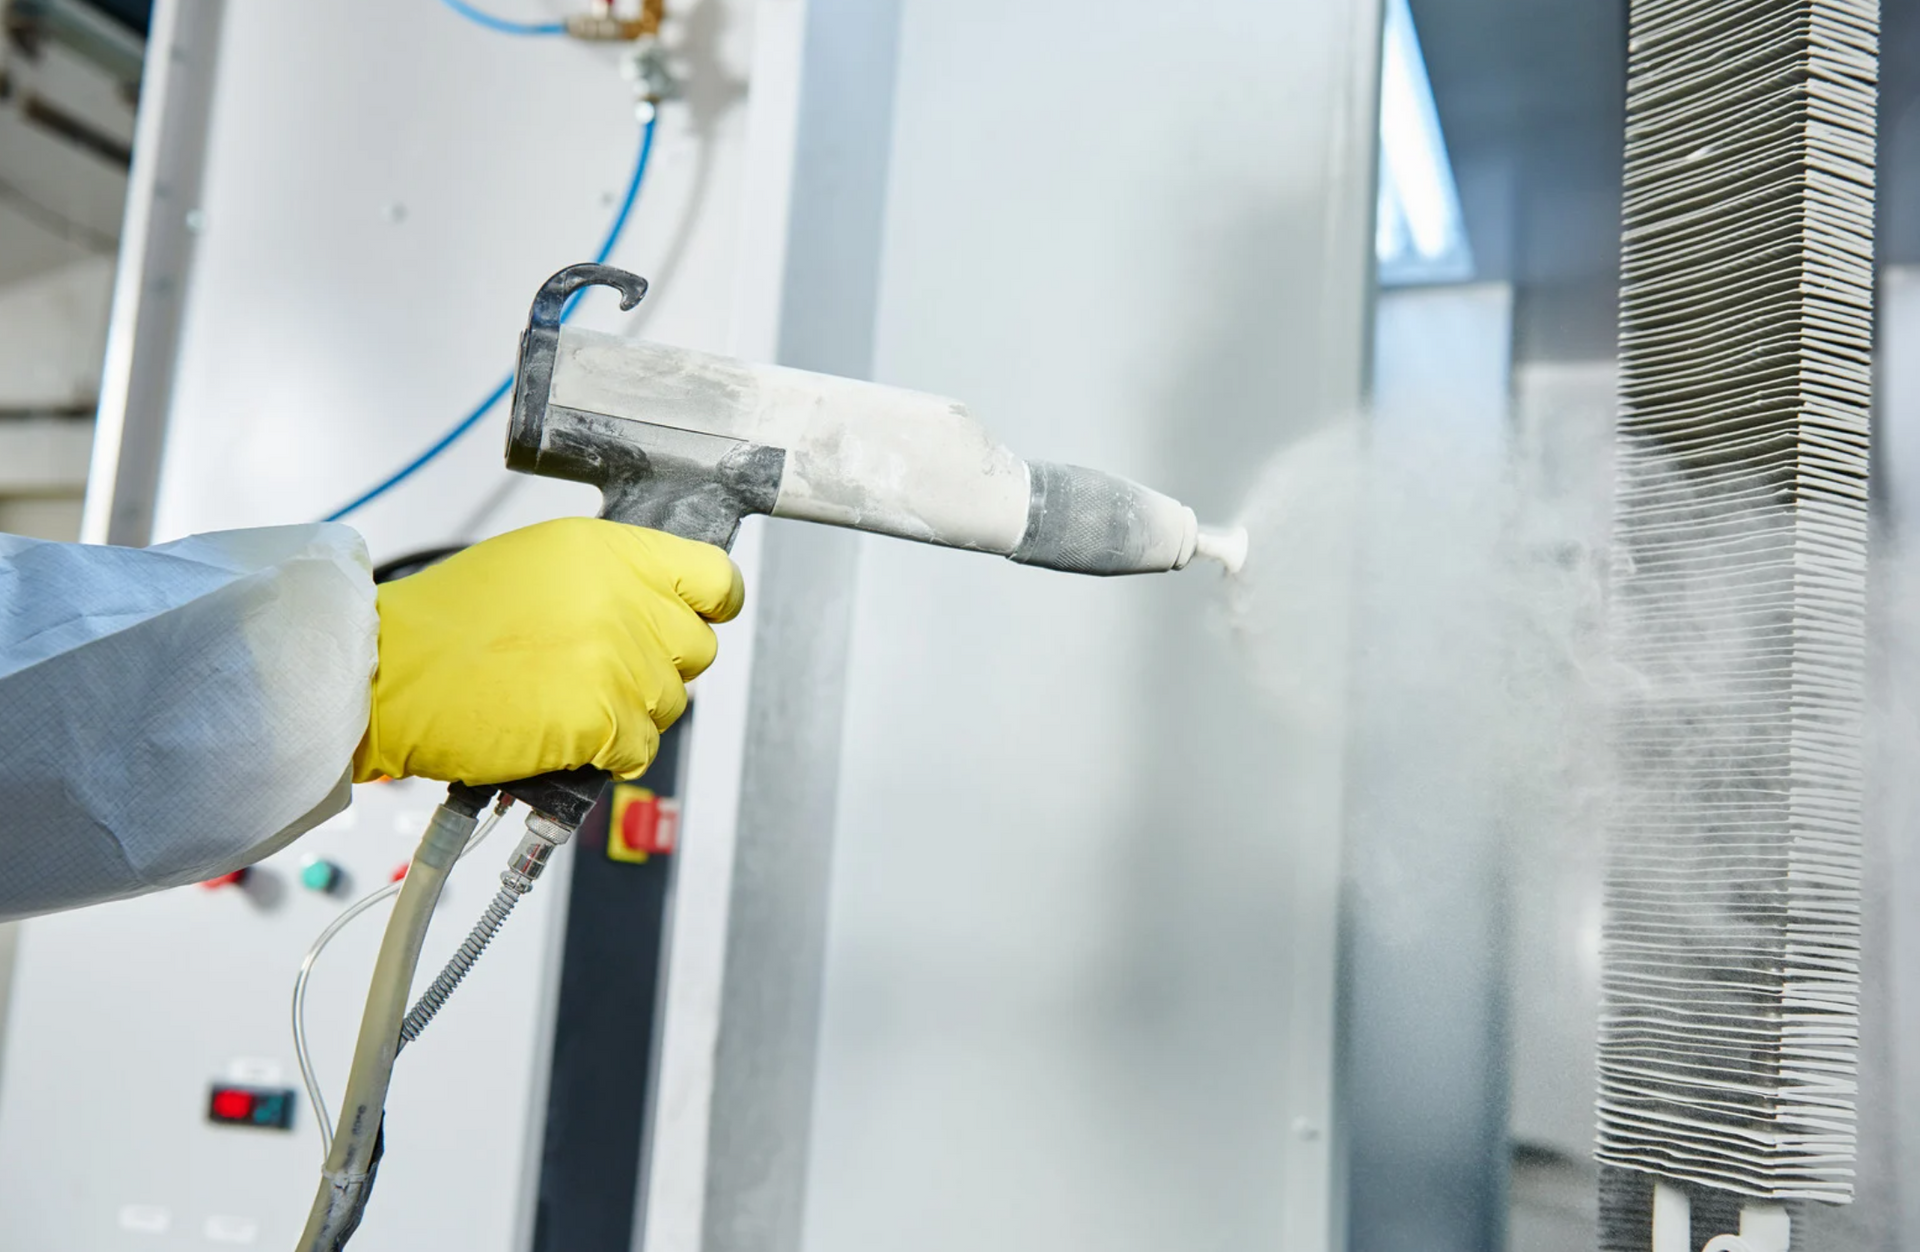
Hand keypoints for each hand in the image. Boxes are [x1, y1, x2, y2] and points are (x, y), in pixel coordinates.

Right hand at [353, 517, 743, 783]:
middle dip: (661, 666)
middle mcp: (626, 600)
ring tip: (567, 701)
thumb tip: (654, 604)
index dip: (710, 604)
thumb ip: (607, 579)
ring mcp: (621, 662)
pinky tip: (565, 734)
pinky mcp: (606, 719)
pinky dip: (610, 753)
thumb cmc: (447, 624)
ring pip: (670, 703)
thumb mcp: (538, 564)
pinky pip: (642, 749)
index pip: (714, 576)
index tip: (699, 617)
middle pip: (698, 648)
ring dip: (630, 713)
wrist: (390, 672)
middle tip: (605, 671)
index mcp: (611, 552)